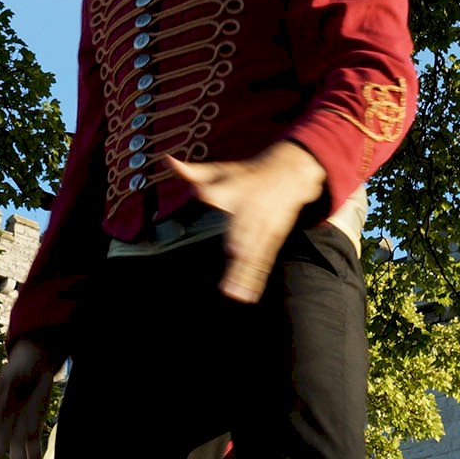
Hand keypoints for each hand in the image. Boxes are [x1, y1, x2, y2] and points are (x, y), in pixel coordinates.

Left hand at [164, 141, 328, 303]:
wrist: (290, 172)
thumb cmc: (249, 176)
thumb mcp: (223, 169)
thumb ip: (194, 172)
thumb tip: (169, 162)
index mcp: (234, 191)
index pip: (218, 192)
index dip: (209, 192)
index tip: (202, 195)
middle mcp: (249, 210)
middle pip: (241, 235)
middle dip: (237, 256)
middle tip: (228, 278)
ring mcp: (263, 226)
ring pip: (253, 254)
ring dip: (245, 277)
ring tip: (236, 296)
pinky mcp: (273, 237)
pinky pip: (264, 260)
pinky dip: (256, 279)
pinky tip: (247, 296)